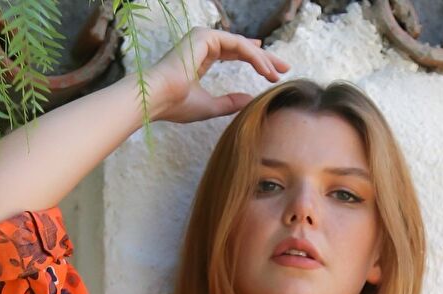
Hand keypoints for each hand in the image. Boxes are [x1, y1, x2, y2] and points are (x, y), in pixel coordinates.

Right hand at [147, 26, 290, 123]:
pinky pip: (237, 44)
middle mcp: (202, 44)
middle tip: (284, 67)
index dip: (254, 60)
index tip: (272, 72)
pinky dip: (253, 56)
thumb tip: (250, 100)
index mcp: (201, 57)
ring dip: (262, 58)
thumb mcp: (210, 106)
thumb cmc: (176, 105)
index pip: (233, 53)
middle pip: (241, 47)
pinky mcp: (204, 37)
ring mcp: (202, 38)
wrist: (157, 99)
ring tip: (277, 73)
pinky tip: (266, 70)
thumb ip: (230, 102)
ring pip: (241, 44)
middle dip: (264, 57)